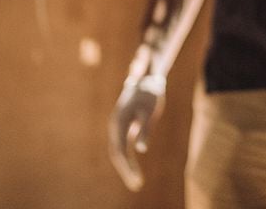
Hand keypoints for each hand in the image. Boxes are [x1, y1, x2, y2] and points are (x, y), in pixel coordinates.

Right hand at [108, 73, 165, 190]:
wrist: (147, 80)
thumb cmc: (150, 94)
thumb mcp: (150, 111)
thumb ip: (145, 130)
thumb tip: (141, 150)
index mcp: (119, 122)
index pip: (119, 150)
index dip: (126, 167)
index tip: (135, 180)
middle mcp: (115, 127)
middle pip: (116, 153)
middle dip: (125, 170)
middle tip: (137, 185)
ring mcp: (119, 128)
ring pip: (118, 151)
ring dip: (126, 167)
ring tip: (136, 182)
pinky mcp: (125, 128)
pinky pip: (123, 147)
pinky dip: (127, 160)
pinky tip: (133, 171)